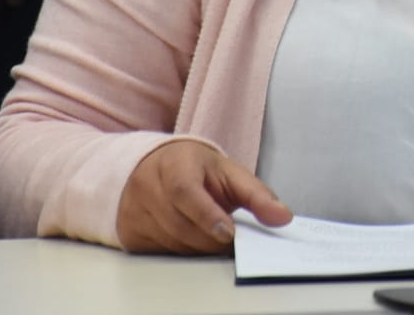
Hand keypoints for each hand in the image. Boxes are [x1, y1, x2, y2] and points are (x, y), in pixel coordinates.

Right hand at [118, 141, 292, 254]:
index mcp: (174, 162)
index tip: (228, 233)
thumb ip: (257, 195)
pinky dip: (181, 250)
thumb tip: (283, 217)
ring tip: (213, 235)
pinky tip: (191, 237)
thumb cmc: (196, 168)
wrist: (153, 165)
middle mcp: (147, 185)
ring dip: (197, 246)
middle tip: (230, 240)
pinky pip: (159, 251)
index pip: (184, 191)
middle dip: (209, 238)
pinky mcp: (129, 230)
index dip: (206, 215)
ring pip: (170, 242)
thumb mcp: (229, 172)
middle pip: (178, 224)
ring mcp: (133, 209)